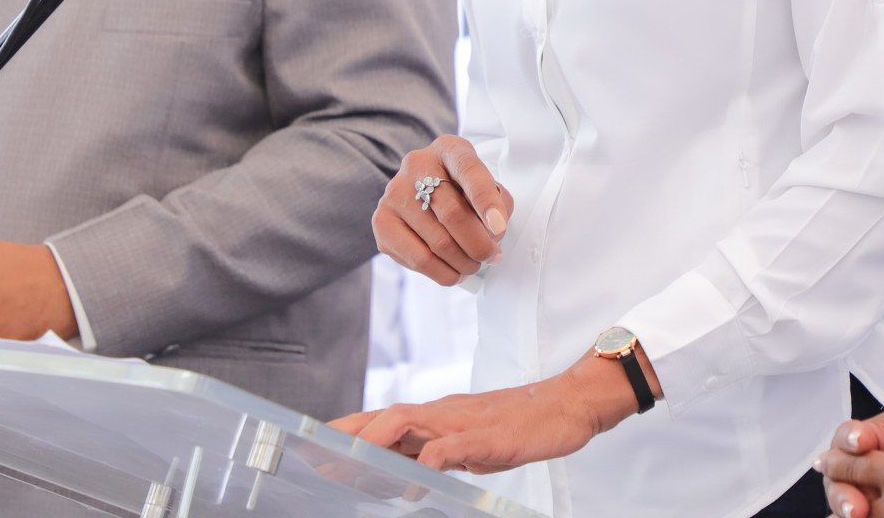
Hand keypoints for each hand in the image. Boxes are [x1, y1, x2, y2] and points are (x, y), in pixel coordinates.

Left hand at [331, 345, 657, 472]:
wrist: (568, 404)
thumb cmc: (521, 425)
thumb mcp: (471, 445)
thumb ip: (440, 454)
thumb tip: (409, 472)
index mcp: (439, 417)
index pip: (383, 420)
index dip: (349, 432)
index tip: (316, 446)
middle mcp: (444, 413)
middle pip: (385, 416)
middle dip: (348, 435)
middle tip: (315, 455)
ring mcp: (464, 422)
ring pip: (409, 422)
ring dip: (376, 439)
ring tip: (351, 461)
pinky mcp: (488, 436)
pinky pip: (452, 447)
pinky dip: (429, 461)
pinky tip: (414, 479)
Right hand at [372, 135, 512, 286]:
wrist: (424, 192)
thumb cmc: (463, 191)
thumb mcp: (487, 186)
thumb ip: (498, 204)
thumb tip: (491, 234)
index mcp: (449, 149)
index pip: (469, 171)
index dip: (486, 202)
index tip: (499, 228)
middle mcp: (417, 164)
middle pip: (452, 212)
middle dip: (479, 244)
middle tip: (491, 256)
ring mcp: (395, 192)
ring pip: (437, 241)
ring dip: (464, 263)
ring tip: (473, 266)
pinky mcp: (382, 221)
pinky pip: (418, 258)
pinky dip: (443, 273)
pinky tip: (454, 273)